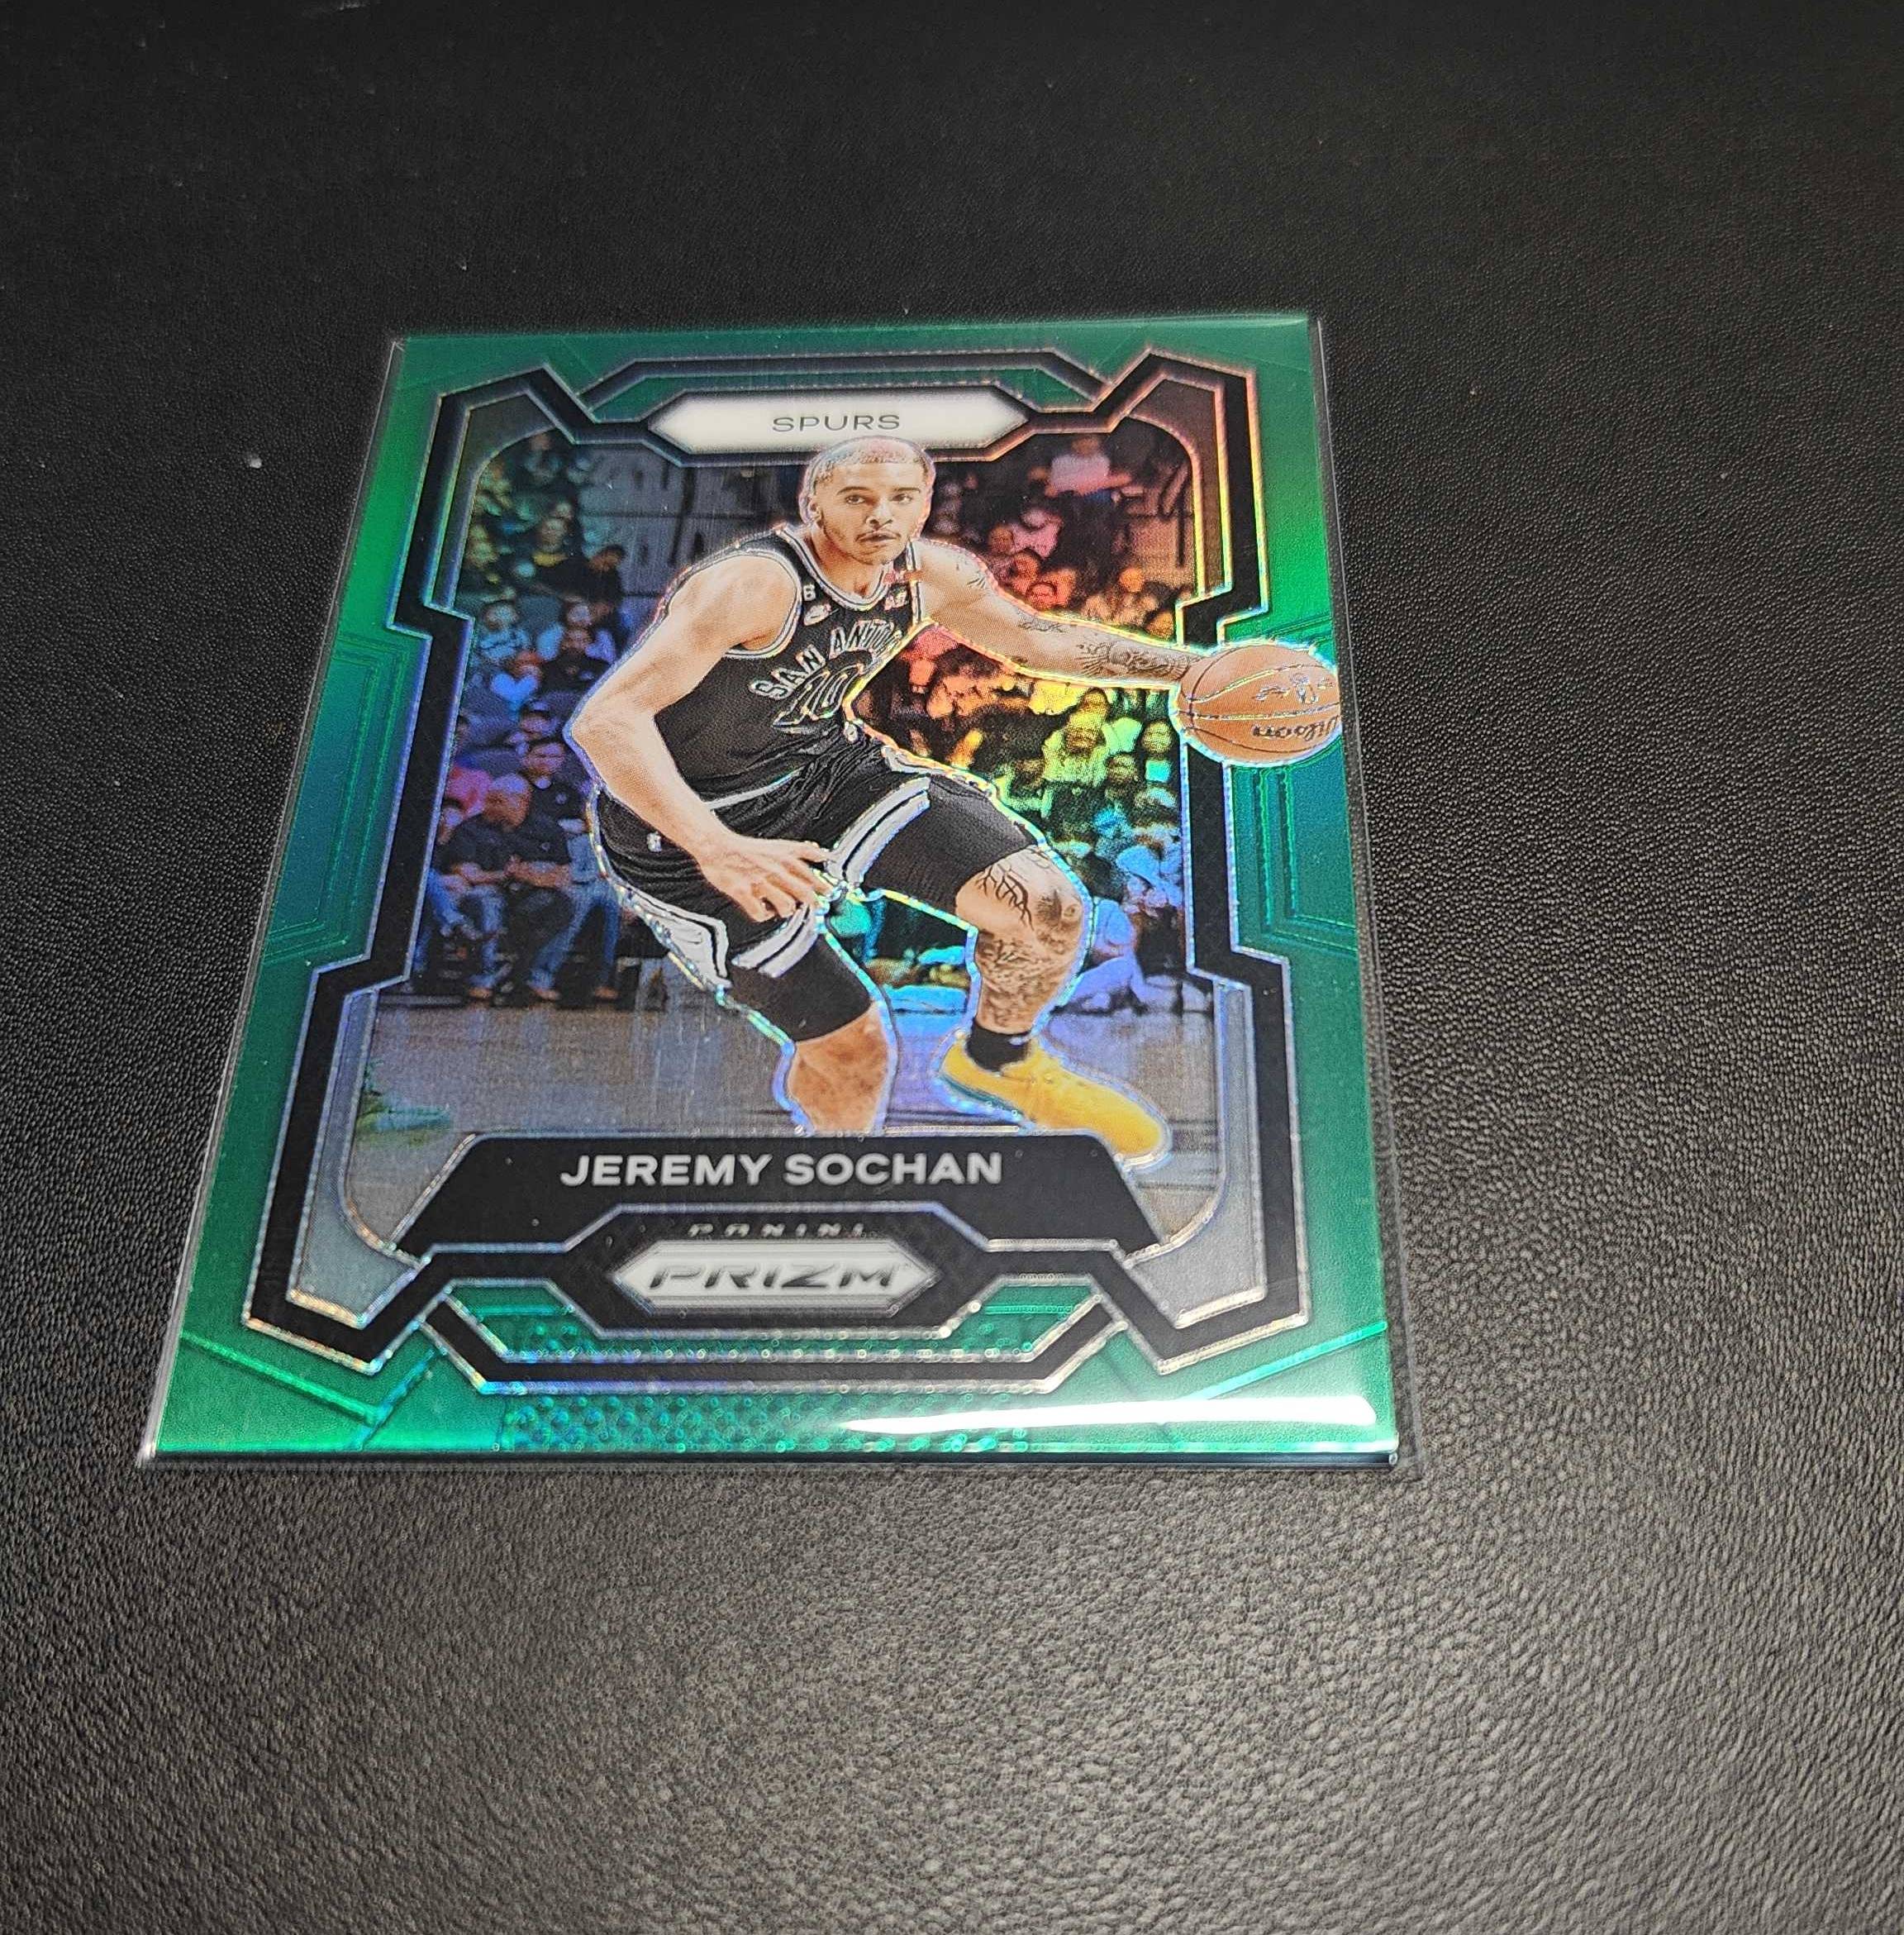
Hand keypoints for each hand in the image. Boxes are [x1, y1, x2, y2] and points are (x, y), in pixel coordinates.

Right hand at [696, 834, 831, 921]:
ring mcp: (760, 883)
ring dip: (788, 910)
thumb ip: (801, 850)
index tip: (828, 895)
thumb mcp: (779, 844)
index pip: (813, 876)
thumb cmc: (747, 848)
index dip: (824, 888)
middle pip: (805, 893)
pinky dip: (764, 915)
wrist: (718, 847)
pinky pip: (760, 913)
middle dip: (813, 903)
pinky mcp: (743, 893)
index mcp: (785, 859)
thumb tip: (821, 852)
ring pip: (786, 906)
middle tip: (814, 908)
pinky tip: (764, 911)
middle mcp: (776, 871)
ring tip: (785, 909)